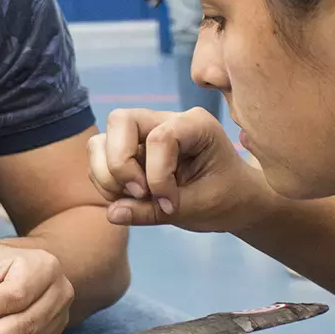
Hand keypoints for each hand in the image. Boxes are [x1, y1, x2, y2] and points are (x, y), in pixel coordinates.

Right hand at [89, 107, 259, 232]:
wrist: (234, 202)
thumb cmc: (226, 199)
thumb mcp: (198, 208)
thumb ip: (154, 211)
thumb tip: (112, 214)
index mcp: (195, 124)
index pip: (160, 137)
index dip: (157, 175)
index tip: (170, 205)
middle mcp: (165, 120)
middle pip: (120, 121)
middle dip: (120, 164)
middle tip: (140, 194)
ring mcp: (143, 134)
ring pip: (102, 140)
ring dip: (108, 175)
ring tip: (134, 199)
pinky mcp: (130, 150)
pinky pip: (100, 158)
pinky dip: (106, 182)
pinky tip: (130, 200)